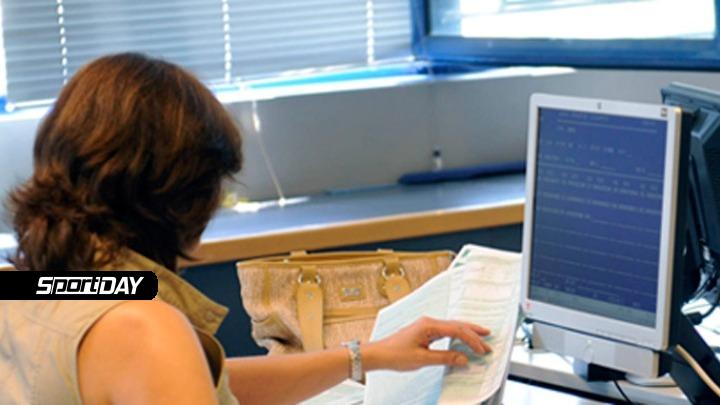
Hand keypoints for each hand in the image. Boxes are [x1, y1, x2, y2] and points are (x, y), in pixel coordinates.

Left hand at [361, 316, 490, 371]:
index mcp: (428, 326)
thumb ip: (444, 358)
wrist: (378, 354)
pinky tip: (463, 340)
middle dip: (473, 333)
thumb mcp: (422, 359)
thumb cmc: (395, 355)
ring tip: (481, 337)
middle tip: (488, 340)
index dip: (472, 340)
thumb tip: (463, 359)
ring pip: (452, 326)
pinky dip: (457, 335)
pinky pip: (445, 331)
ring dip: (467, 332)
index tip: (482, 350)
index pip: (457, 330)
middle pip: (457, 325)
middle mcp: (429, 322)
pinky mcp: (424, 331)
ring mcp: (426, 325)